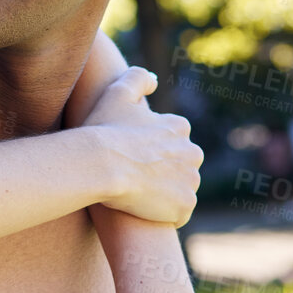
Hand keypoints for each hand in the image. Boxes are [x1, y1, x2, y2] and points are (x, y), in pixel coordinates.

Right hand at [83, 68, 201, 225]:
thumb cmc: (104, 129)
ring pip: (181, 190)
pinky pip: (180, 214)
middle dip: (165, 172)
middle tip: (135, 178)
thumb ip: (137, 78)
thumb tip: (154, 80)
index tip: (133, 156)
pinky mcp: (184, 205)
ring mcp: (190, 181)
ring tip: (138, 196)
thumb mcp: (116, 93)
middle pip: (181, 166)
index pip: (173, 141)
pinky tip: (145, 211)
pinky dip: (166, 214)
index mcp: (179, 127)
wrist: (99, 164)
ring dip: (166, 194)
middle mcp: (193, 152)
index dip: (152, 150)